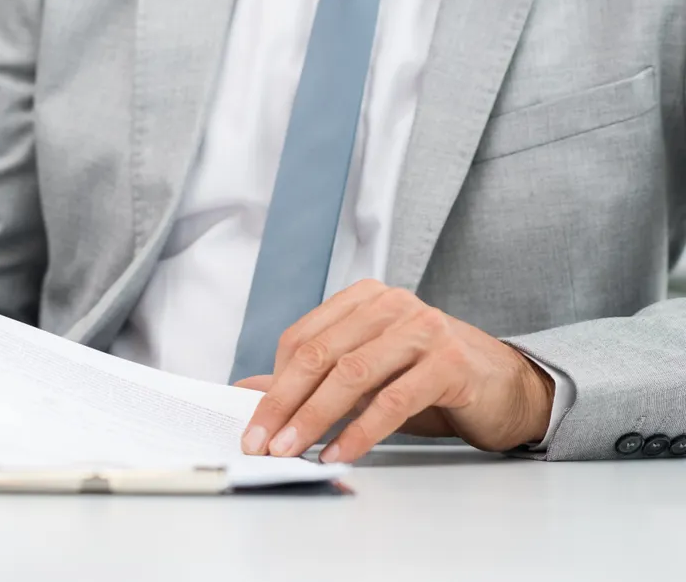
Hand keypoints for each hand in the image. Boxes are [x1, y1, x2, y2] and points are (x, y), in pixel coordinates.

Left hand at [236, 280, 553, 463]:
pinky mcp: (450, 363)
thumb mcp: (363, 376)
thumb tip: (247, 392)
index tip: (254, 424)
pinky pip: (393, 400)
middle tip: (262, 442)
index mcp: (364, 299)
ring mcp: (423, 329)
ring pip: (352, 374)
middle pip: (320, 354)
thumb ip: (309, 380)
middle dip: (284, 402)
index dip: (273, 383)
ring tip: (292, 451)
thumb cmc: (426, 380)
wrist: (504, 387)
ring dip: (315, 418)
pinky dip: (361, 432)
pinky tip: (340, 454)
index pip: (302, 338)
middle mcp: (392, 305)